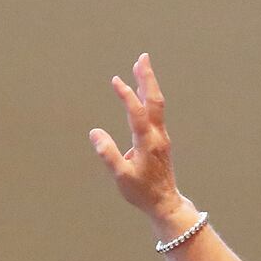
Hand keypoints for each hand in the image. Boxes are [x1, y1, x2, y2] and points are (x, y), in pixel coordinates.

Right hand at [89, 54, 191, 230]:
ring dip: (148, 84)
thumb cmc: (142, 192)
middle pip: (154, 101)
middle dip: (147, 78)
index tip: (116, 80)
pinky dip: (149, 97)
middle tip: (142, 57)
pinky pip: (156, 112)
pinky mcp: (160, 140)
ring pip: (156, 104)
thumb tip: (95, 132)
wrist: (165, 202)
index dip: (126, 95)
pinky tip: (142, 92)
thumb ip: (108, 154)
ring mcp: (161, 136)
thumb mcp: (121, 176)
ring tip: (140, 66)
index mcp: (147, 143)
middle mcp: (157, 135)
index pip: (136, 113)